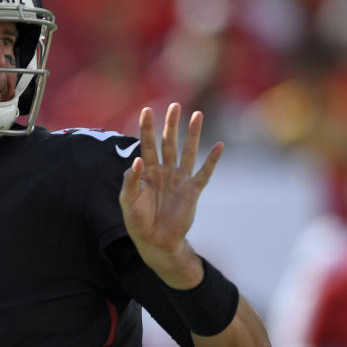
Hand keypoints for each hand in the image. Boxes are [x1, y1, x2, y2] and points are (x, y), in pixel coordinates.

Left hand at [119, 103, 222, 288]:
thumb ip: (130, 180)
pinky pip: (204, 173)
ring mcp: (179, 180)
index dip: (147, 128)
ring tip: (197, 115)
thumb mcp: (128, 200)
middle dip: (170, 124)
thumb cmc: (138, 221)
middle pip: (168, 142)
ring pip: (188, 152)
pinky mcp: (192, 191)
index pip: (146, 145)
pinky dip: (212, 160)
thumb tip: (136, 160)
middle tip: (174, 104)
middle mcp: (164, 171)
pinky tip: (219, 146)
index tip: (147, 110)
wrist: (155, 242)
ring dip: (192, 134)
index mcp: (147, 172)